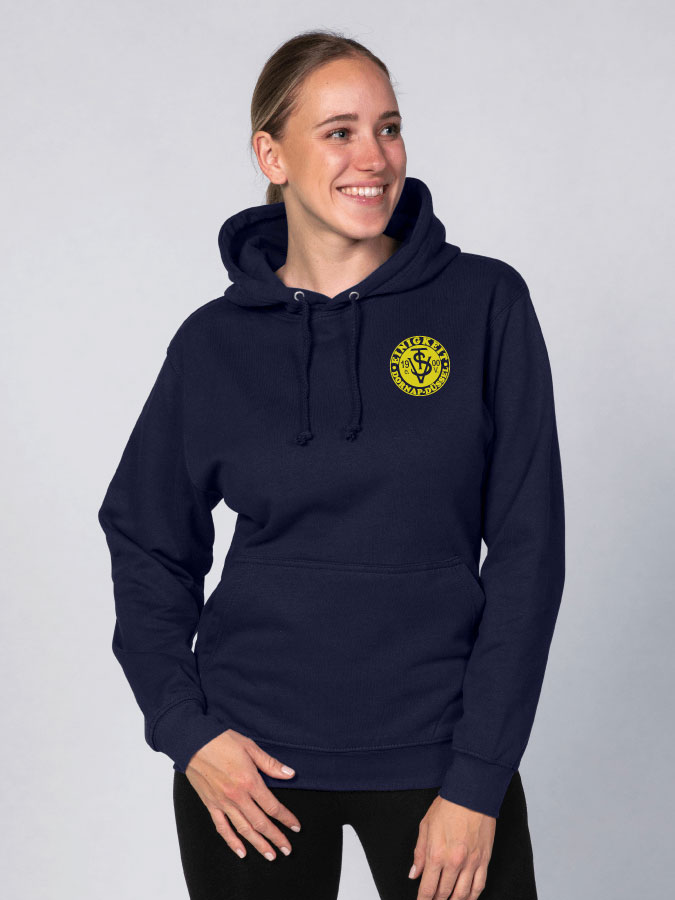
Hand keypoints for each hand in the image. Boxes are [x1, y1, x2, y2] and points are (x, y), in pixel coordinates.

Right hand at [185, 728, 301, 859]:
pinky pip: (222, 828)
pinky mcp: (210, 805)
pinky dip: (232, 842)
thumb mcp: (250, 747)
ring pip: (243, 829)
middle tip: (287, 849)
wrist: (193, 742)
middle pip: (260, 823)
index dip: (286, 818)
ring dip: (258, 844)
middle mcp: (237, 796)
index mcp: (249, 781)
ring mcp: (223, 803)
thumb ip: (270, 764)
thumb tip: (290, 774)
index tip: (295, 827)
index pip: (272, 806)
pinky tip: (241, 852)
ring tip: (270, 855)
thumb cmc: (221, 740)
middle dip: (276, 837)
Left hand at [408, 795, 495, 898]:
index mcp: (436, 854)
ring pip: (462, 895)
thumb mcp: (425, 826)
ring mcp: (471, 863)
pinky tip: (467, 898)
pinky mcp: (484, 860)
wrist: (472, 794)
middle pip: (444, 894)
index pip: (428, 888)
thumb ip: (419, 853)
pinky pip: (479, 886)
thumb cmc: (448, 806)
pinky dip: (472, 897)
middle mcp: (454, 862)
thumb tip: (414, 873)